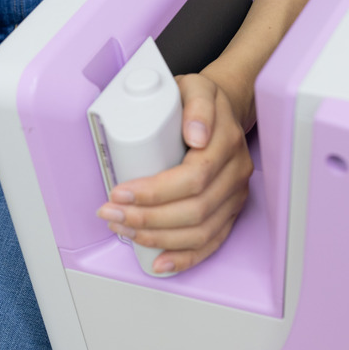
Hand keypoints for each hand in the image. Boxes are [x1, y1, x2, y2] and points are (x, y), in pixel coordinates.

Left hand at [96, 72, 253, 273]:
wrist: (223, 108)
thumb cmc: (200, 100)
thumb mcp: (195, 87)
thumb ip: (196, 106)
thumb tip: (196, 135)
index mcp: (227, 142)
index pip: (194, 177)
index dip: (155, 192)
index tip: (121, 192)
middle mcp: (236, 172)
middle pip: (196, 209)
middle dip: (148, 218)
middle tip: (112, 214)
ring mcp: (235, 194)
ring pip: (201, 230)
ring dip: (159, 238)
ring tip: (125, 231)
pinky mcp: (231, 210)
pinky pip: (212, 241)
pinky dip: (185, 257)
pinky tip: (160, 262)